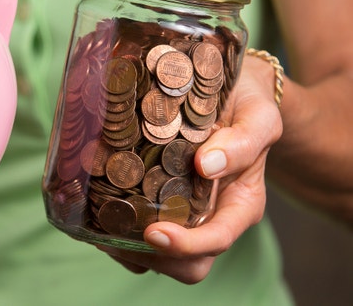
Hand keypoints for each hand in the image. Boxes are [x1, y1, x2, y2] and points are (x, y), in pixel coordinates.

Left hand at [98, 55, 281, 283]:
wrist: (231, 87)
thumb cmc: (247, 103)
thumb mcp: (257, 115)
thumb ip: (243, 141)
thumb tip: (207, 165)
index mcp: (239, 204)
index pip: (216, 240)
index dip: (186, 246)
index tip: (154, 232)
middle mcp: (211, 217)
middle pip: (185, 264)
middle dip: (151, 256)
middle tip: (116, 234)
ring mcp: (182, 214)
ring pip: (155, 256)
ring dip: (126, 248)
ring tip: (98, 224)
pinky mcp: (156, 203)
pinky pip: (135, 234)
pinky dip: (113, 230)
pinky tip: (95, 209)